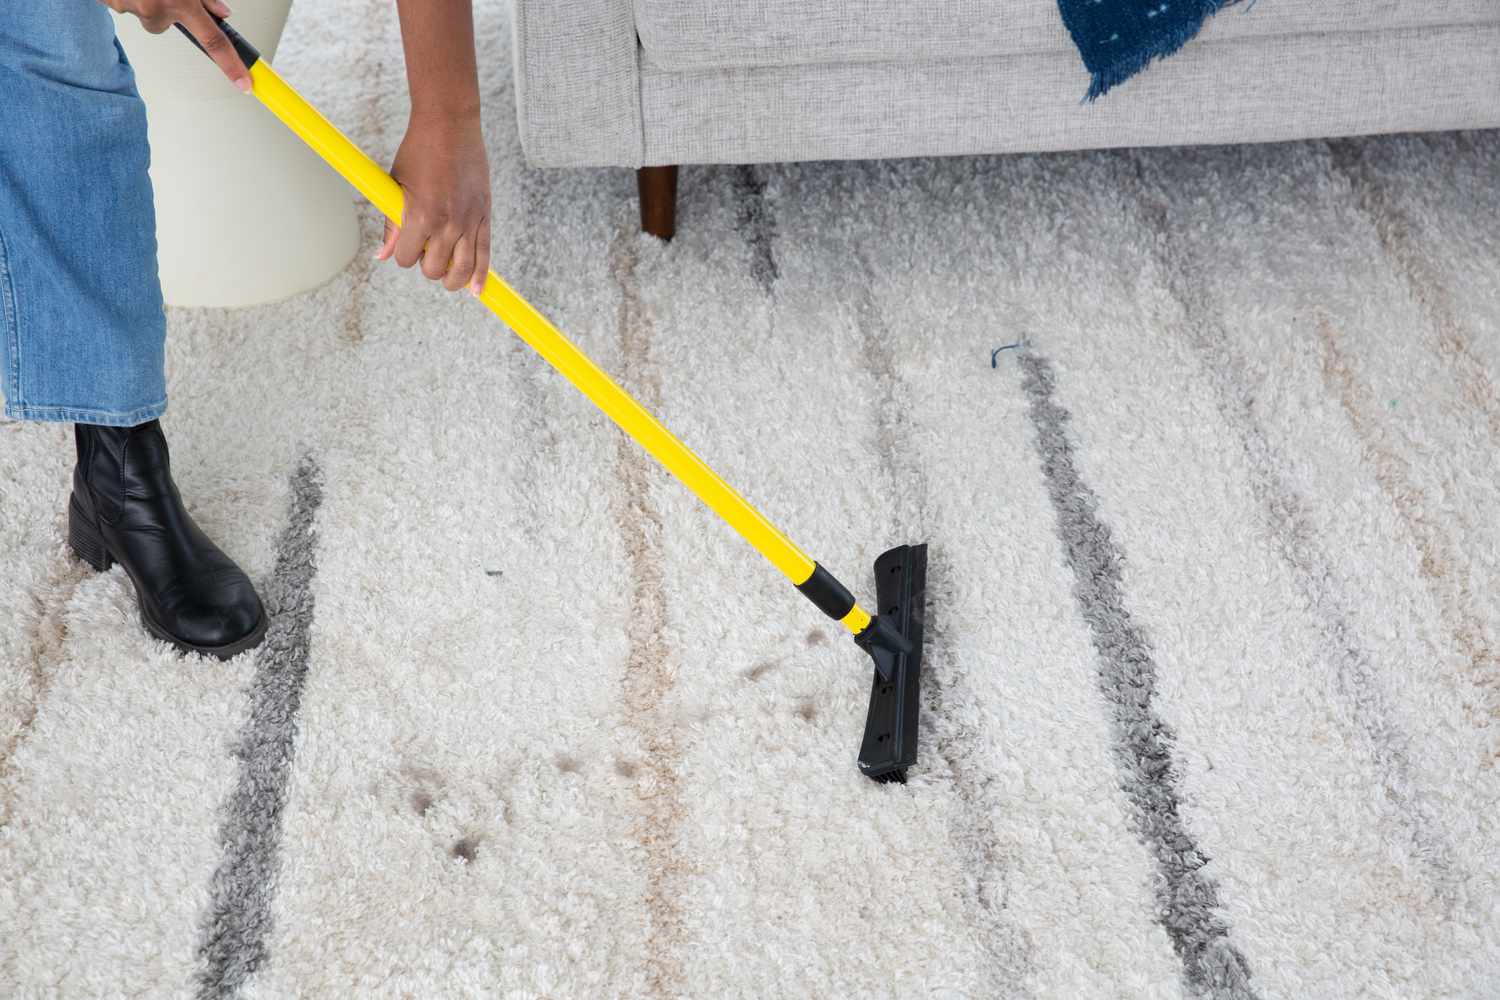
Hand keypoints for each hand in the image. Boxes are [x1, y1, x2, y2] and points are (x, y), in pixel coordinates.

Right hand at [99, 0, 250, 91]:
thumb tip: (220, 13)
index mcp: (180, 1)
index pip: (214, 41)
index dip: (231, 64)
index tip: (244, 84)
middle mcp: (155, 9)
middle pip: (167, 24)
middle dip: (166, 8)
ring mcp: (130, 7)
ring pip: (145, 13)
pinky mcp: (108, 2)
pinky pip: (123, 4)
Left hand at [375, 110, 491, 295]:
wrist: (451, 125)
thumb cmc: (419, 151)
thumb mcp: (396, 186)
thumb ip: (391, 224)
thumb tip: (383, 256)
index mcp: (421, 215)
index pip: (408, 259)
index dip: (404, 256)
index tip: (405, 245)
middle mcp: (448, 223)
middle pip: (435, 269)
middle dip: (427, 266)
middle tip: (426, 252)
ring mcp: (469, 220)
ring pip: (462, 270)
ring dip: (452, 279)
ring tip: (447, 276)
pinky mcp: (485, 215)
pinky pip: (485, 254)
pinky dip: (480, 275)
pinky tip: (476, 290)